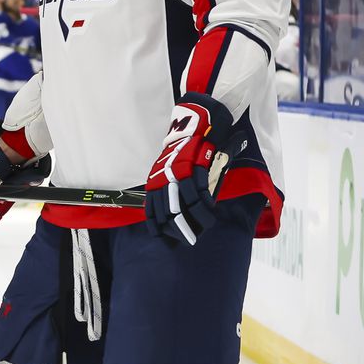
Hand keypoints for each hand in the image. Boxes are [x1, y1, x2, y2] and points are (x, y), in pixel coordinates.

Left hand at [144, 92, 233, 245]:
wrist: (194, 122)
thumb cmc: (182, 149)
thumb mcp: (168, 168)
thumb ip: (170, 188)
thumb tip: (175, 211)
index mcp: (155, 180)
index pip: (153, 210)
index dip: (159, 228)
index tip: (166, 241)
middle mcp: (164, 178)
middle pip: (169, 212)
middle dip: (180, 229)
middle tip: (189, 240)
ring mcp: (179, 173)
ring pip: (186, 204)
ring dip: (198, 218)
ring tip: (206, 225)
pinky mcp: (195, 167)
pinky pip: (200, 190)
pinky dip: (206, 202)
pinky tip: (210, 209)